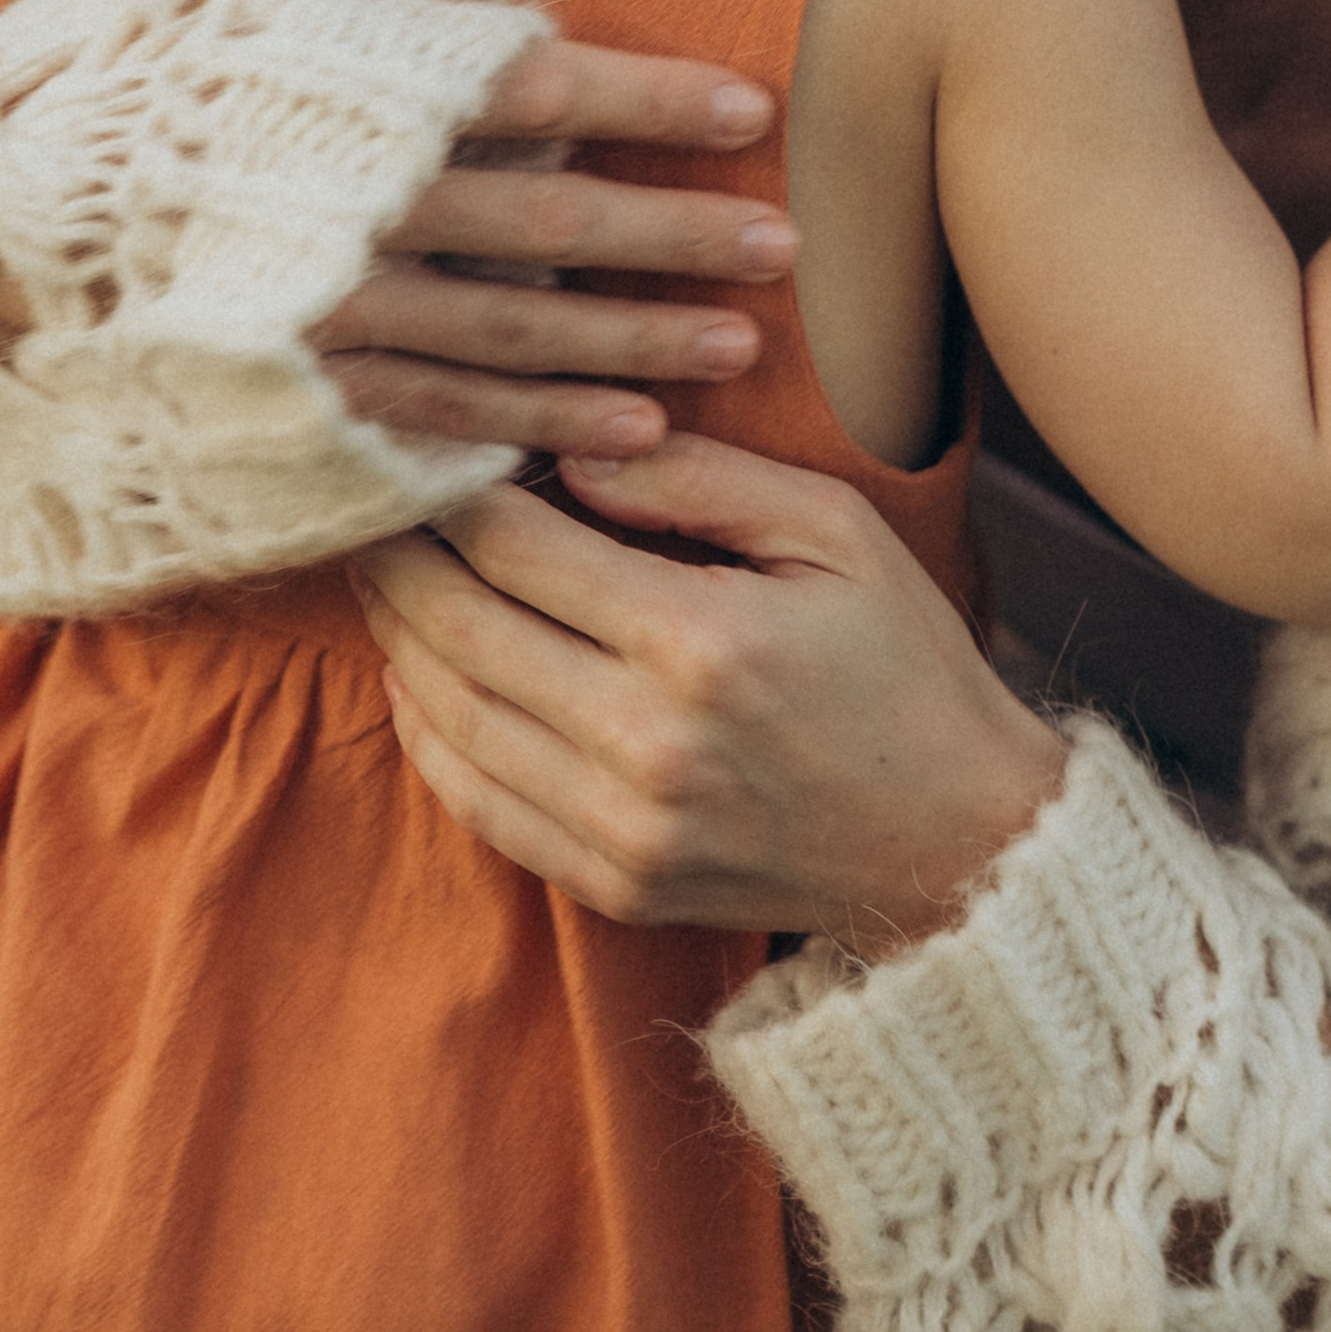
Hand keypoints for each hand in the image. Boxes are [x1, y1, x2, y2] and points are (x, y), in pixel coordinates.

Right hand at [278, 0, 799, 460]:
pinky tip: (635, 434)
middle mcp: (362, 215)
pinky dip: (550, 428)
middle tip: (787, 248)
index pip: (542, 89)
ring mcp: (336, 325)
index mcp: (358, 99)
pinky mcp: (308, 408)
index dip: (655, 99)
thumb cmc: (119, 83)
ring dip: (640, 344)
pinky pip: (454, 422)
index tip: (752, 111)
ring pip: (523, 336)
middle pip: (556, 220)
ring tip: (738, 347)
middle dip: (679, 234)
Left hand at [354, 437, 1069, 948]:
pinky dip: (430, 735)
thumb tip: (574, 446)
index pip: (516, 548)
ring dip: (398, 643)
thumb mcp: (833, 531)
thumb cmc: (902, 662)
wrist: (960, 839)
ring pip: (450, 720)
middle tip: (370, 506)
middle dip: (399, 559)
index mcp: (700, 642)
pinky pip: (477, 804)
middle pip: (459, 631)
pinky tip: (424, 677)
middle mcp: (646, 745)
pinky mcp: (614, 885)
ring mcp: (623, 831)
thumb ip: (700, 477)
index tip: (427, 452)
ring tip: (388, 578)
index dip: (452, 494)